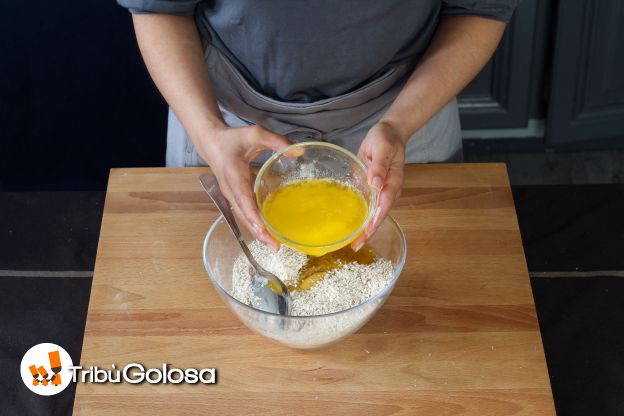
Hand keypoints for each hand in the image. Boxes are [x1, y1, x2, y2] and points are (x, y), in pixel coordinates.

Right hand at [197, 124, 291, 249]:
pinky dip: (256, 223)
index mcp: (233, 175)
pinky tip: (269, 231)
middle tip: (275, 246)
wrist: (211, 142)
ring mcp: (231, 194)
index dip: (252, 215)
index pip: (243, 198)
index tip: (262, 229)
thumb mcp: (256, 133)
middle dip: (258, 232)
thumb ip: (276, 141)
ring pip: (244, 217)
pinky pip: (245, 212)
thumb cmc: (233, 138)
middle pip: (243, 215)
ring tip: (274, 244)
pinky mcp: (235, 196)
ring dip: (258, 231)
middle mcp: (230, 189)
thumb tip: (298, 152)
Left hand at [352, 121, 405, 250]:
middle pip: (379, 215)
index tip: (367, 232)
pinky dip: (361, 217)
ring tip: (353, 243)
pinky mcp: (372, 188)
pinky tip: (351, 226)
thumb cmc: (386, 139)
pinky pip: (367, 206)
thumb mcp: (382, 148)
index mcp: (393, 182)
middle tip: (356, 246)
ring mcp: (380, 190)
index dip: (376, 220)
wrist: (388, 132)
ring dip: (364, 228)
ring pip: (373, 213)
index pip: (384, 205)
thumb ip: (379, 166)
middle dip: (369, 231)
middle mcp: (388, 190)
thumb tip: (375, 184)